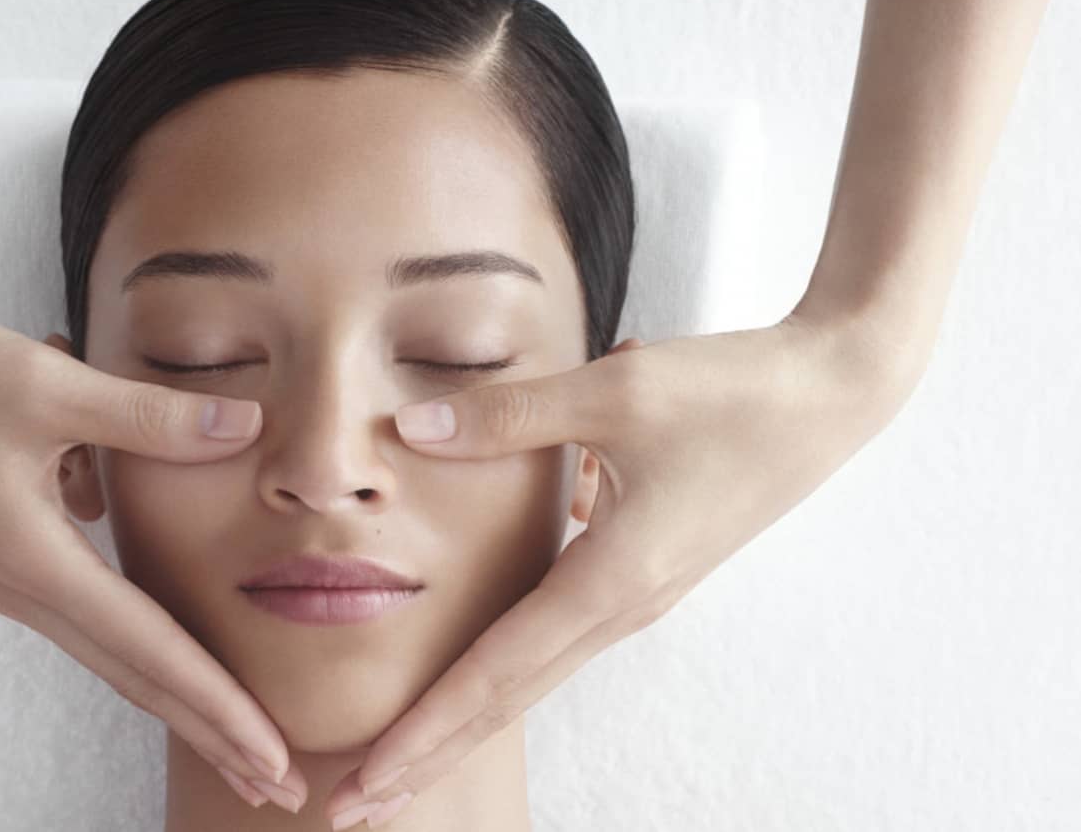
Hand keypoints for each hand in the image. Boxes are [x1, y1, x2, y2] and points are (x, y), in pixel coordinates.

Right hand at [0, 277, 306, 812]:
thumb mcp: (50, 385)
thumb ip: (152, 417)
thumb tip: (245, 427)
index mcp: (31, 561)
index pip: (148, 652)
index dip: (219, 708)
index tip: (274, 760)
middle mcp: (16, 587)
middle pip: (133, 675)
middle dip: (210, 731)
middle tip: (279, 787)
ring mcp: (1, 575)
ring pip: (109, 645)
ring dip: (176, 685)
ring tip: (237, 727)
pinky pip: (82, 595)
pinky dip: (133, 612)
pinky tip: (147, 567)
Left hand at [324, 313, 915, 826]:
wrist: (831, 393)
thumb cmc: (733, 393)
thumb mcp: (615, 393)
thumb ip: (506, 416)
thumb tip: (411, 428)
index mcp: (612, 583)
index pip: (495, 674)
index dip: (423, 730)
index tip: (366, 780)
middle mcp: (620, 607)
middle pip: (504, 698)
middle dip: (426, 753)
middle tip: (353, 806)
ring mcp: (633, 596)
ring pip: (527, 671)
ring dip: (457, 714)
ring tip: (394, 753)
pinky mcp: (639, 571)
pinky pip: (552, 629)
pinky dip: (499, 660)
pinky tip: (464, 665)